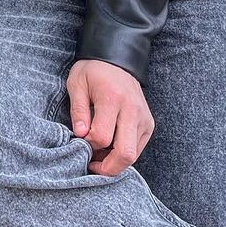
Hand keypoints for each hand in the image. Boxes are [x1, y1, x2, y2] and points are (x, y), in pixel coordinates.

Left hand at [65, 59, 154, 176]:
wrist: (117, 59)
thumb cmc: (93, 71)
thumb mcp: (77, 83)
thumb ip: (78, 110)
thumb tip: (80, 135)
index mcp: (112, 99)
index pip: (102, 137)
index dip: (88, 145)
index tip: (79, 140)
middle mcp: (132, 111)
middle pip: (125, 154)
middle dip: (107, 167)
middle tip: (91, 165)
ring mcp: (144, 119)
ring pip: (133, 155)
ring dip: (115, 162)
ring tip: (98, 155)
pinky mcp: (148, 124)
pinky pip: (138, 149)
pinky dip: (124, 154)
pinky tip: (110, 147)